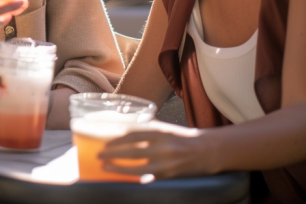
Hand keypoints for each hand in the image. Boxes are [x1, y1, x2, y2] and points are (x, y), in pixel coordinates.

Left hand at [98, 122, 215, 179]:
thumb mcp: (163, 128)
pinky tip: (124, 177)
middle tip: (99, 155)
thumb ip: (145, 129)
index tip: (104, 143)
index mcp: (159, 131)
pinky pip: (148, 177)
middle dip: (114, 154)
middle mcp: (162, 146)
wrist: (206, 150)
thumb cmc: (181, 137)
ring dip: (120, 168)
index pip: (133, 135)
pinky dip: (135, 177)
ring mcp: (167, 163)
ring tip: (106, 167)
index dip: (117, 140)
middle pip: (133, 151)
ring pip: (138, 168)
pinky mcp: (169, 175)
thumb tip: (122, 128)